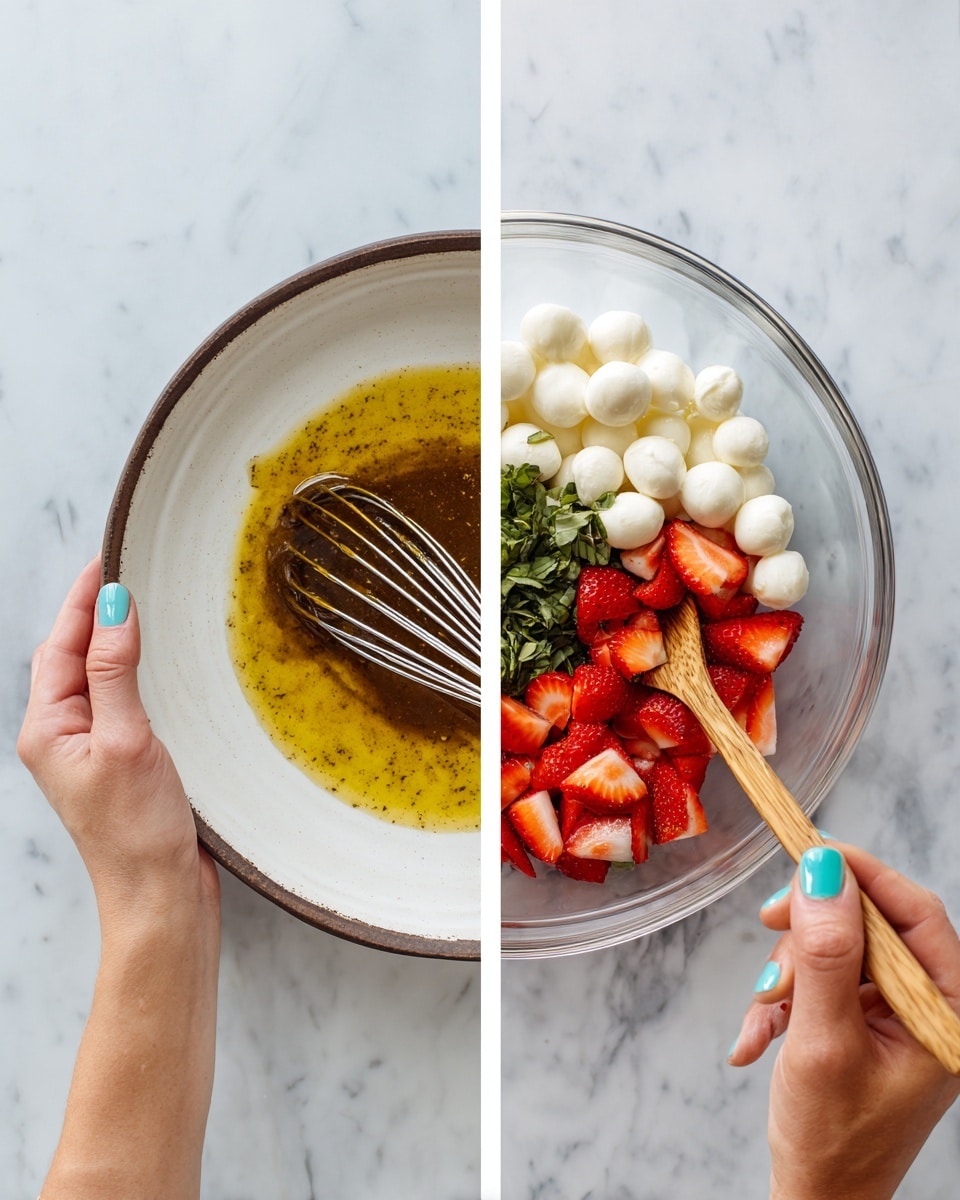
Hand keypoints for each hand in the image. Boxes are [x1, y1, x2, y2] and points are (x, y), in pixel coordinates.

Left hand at [19, 559, 219, 1198]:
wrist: (158, 897)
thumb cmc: (137, 830)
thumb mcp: (126, 738)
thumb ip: (114, 669)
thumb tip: (112, 604)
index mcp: (47, 728)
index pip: (59, 643)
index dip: (81, 597)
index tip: (107, 555)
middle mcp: (60, 736)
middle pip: (69, 656)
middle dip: (91, 610)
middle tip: (123, 566)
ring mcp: (88, 751)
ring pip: (92, 678)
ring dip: (109, 638)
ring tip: (134, 602)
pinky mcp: (118, 764)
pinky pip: (115, 700)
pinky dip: (129, 671)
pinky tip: (151, 665)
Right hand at [729, 843, 959, 1199]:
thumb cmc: (832, 1141)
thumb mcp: (823, 1041)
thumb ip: (827, 954)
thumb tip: (823, 873)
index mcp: (946, 1013)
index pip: (915, 913)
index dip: (862, 874)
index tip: (807, 854)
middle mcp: (928, 1008)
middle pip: (870, 924)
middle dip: (812, 931)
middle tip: (771, 926)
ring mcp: (895, 1017)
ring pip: (838, 947)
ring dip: (790, 970)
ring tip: (766, 1012)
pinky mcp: (863, 1024)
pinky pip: (821, 980)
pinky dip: (784, 999)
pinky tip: (759, 1035)